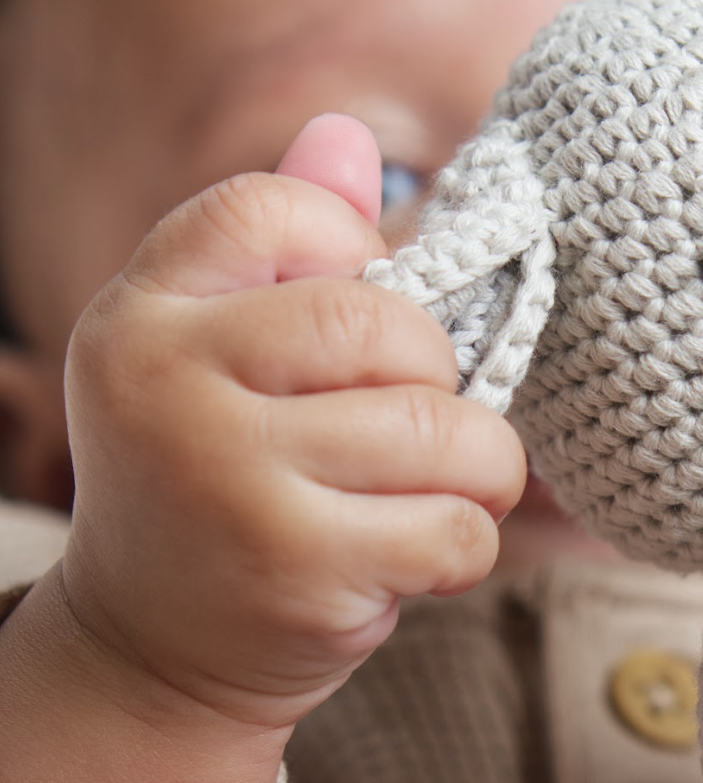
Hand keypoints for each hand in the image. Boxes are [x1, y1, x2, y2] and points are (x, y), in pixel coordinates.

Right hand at [60, 114, 525, 734]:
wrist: (155, 651)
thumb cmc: (216, 485)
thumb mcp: (216, 361)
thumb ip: (282, 251)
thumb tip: (344, 131)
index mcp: (143, 313)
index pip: (271, 211)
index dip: (355, 250)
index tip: (367, 327)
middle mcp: (168, 382)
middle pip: (384, 322)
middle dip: (442, 379)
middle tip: (431, 427)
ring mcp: (228, 477)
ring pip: (440, 429)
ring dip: (479, 470)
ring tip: (446, 493)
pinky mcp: (296, 568)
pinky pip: (455, 526)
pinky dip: (469, 543)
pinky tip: (424, 557)